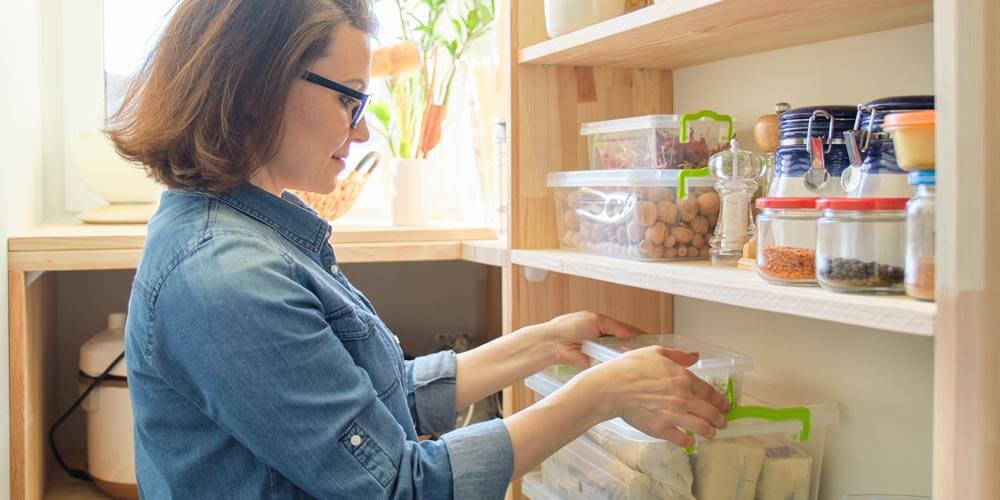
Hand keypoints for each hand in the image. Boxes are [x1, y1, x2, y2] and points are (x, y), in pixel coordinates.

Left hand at [538, 311, 639, 368]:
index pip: (624, 330)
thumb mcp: (596, 320)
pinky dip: (614, 364)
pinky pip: (608, 364)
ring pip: (617, 355)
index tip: (648, 338)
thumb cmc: (569, 327)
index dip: (636, 334)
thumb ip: (615, 327)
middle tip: (645, 350)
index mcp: (602, 326)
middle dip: (632, 346)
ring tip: (636, 357)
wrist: (554, 343)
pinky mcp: (595, 364)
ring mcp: (599, 352)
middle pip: (623, 344)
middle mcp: (602, 339)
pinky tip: (622, 364)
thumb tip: (632, 332)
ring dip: (624, 355)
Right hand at [582, 345, 730, 446]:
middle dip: (720, 419)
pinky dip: (688, 441)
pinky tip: (689, 440)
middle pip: (711, 412)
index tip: (725, 406)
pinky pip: (682, 439)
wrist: (612, 387)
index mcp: (684, 378)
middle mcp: (683, 398)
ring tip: (711, 433)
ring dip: (710, 432)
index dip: (721, 401)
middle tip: (722, 422)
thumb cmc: (630, 367)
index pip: (710, 393)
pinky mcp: (662, 428)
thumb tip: (695, 357)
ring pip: (702, 428)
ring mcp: (674, 415)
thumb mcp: (655, 352)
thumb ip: (678, 355)